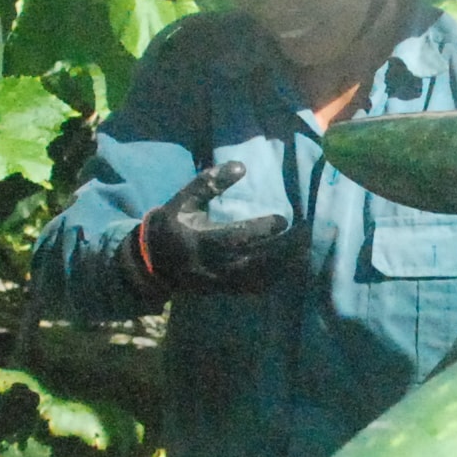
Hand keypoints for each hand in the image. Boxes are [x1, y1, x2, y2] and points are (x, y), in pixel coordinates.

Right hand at [125, 160, 301, 300]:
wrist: (150, 263)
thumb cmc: (170, 225)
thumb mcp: (183, 200)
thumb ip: (208, 183)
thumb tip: (241, 166)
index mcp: (200, 240)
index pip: (236, 237)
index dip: (261, 230)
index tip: (284, 220)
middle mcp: (211, 265)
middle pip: (253, 261)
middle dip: (282, 251)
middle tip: (306, 236)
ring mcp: (218, 281)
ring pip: (257, 279)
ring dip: (283, 267)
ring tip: (306, 251)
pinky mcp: (222, 291)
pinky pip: (253, 289)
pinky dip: (273, 280)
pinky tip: (291, 268)